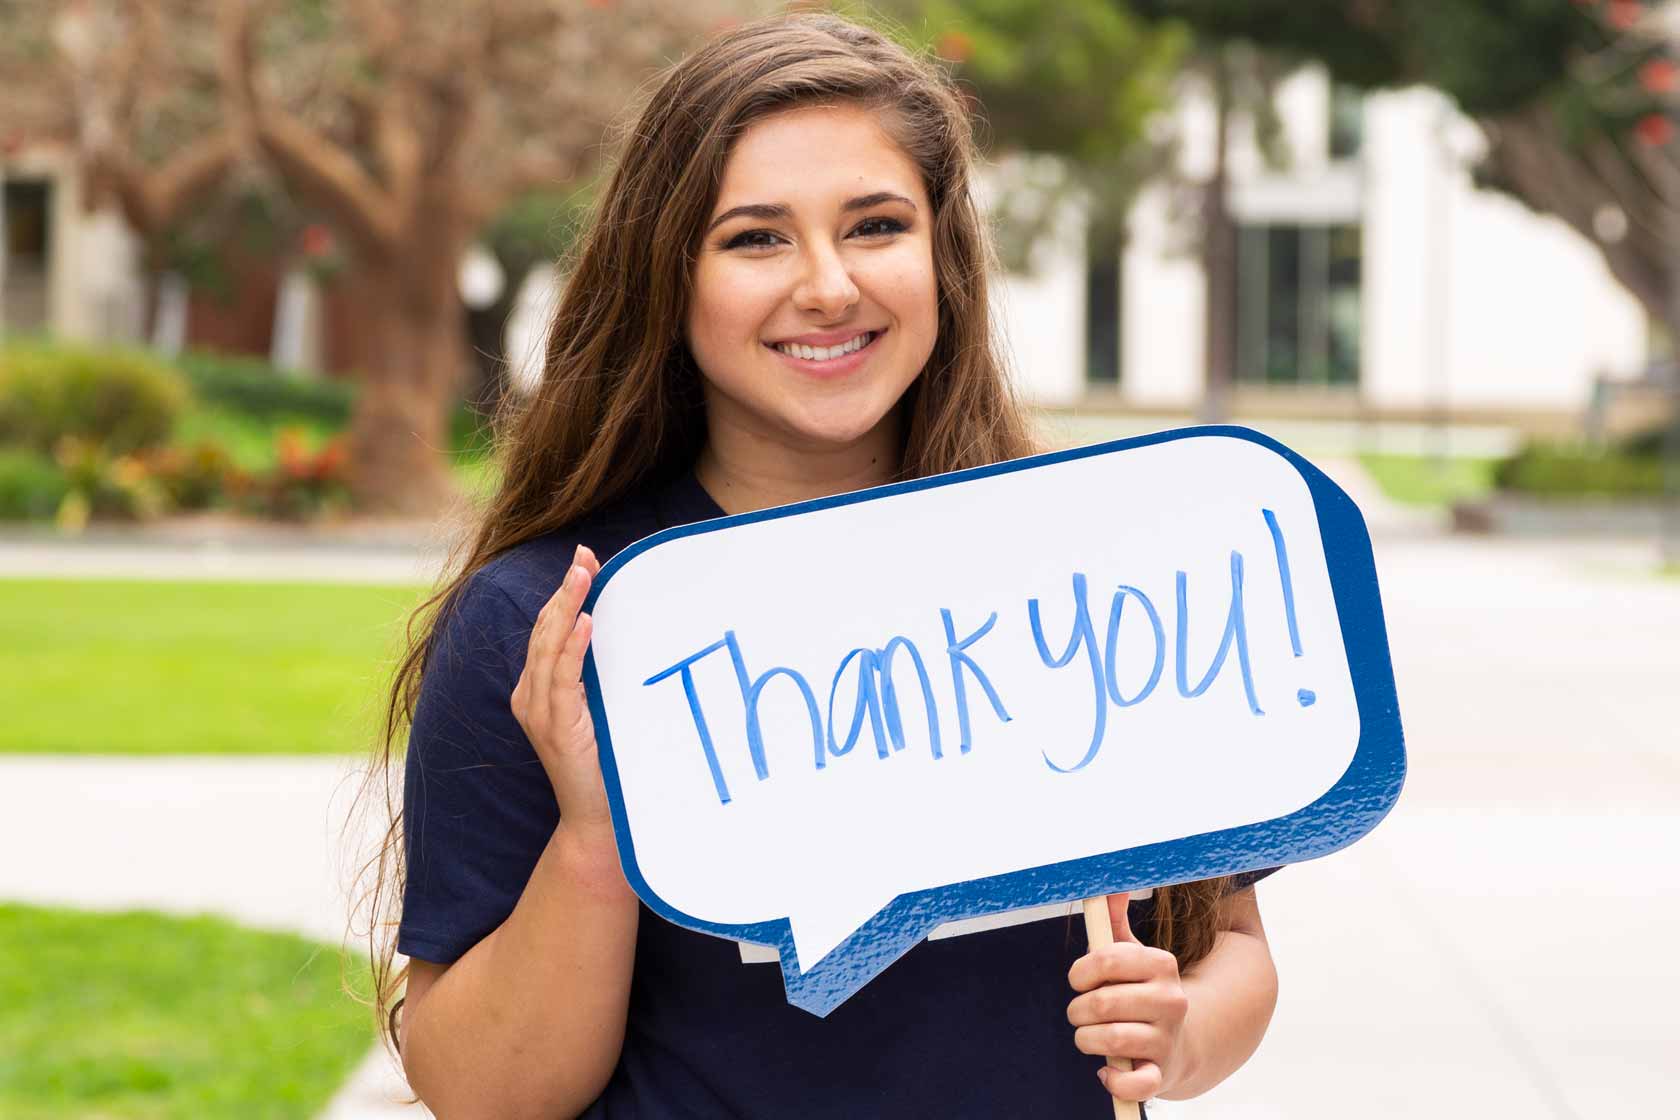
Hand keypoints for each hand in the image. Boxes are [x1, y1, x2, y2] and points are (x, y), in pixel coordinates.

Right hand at [510, 544, 615, 854]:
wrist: (599, 819)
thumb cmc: (606, 764)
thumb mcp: (601, 709)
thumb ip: (599, 677)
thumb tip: (622, 633)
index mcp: (537, 690)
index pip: (547, 631)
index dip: (563, 595)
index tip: (584, 560)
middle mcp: (530, 697)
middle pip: (543, 630)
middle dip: (564, 590)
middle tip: (584, 556)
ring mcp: (539, 712)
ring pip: (548, 646)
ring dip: (567, 606)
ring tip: (583, 574)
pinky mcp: (555, 726)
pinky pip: (561, 677)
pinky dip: (572, 646)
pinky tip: (585, 622)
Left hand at [1067, 892, 1192, 1102]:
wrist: (1177, 1044)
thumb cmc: (1140, 993)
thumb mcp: (1131, 955)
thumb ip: (1112, 921)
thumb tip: (1106, 887)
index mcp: (1161, 964)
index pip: (1106, 959)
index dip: (1080, 971)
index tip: (1078, 980)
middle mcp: (1171, 1000)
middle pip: (1101, 1003)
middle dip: (1077, 1011)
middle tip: (1079, 1013)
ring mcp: (1168, 1039)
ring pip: (1110, 1040)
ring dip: (1085, 1040)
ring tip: (1088, 1036)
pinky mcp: (1162, 1074)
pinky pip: (1134, 1085)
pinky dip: (1112, 1081)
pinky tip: (1105, 1071)